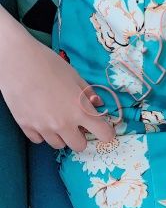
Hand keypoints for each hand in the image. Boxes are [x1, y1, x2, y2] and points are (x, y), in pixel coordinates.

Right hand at [0, 20, 115, 150]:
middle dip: (81, 136)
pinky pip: (39, 140)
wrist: (16, 60)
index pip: (104, 134)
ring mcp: (44, 127)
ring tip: (55, 118)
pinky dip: (42, 133)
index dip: (106, 132)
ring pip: (59, 145)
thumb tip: (98, 105)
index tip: (103, 128)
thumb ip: (88, 93)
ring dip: (61, 135)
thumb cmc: (48, 63)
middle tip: (75, 123)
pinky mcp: (26, 127)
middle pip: (80, 146)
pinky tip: (40, 118)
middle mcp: (64, 124)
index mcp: (80, 110)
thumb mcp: (74, 76)